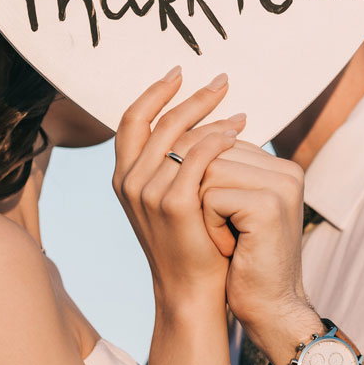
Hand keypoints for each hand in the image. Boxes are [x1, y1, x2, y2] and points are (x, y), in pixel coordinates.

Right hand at [113, 68, 246, 311]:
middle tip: (222, 81)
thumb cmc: (190, 244)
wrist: (192, 291)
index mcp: (123, 176)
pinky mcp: (173, 205)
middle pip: (159, 121)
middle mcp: (128, 182)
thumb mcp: (171, 200)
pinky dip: (217, 140)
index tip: (180, 73)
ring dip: (212, 118)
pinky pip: (197, 158)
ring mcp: (148, 194)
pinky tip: (237, 135)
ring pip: (180, 137)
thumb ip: (171, 166)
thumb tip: (198, 126)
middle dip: (192, 96)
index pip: (133, 119)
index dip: (155, 92)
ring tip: (240, 114)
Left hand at [200, 142, 321, 364]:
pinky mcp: (268, 205)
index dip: (204, 182)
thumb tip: (183, 136)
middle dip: (201, 194)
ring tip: (228, 238)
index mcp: (281, 167)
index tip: (227, 220)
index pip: (220, 143)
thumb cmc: (244, 260)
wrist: (270, 308)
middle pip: (211, 153)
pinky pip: (210, 197)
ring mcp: (280, 186)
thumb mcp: (234, 208)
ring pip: (207, 171)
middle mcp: (286, 170)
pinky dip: (209, 226)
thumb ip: (224, 171)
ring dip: (203, 209)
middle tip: (226, 232)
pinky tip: (230, 248)